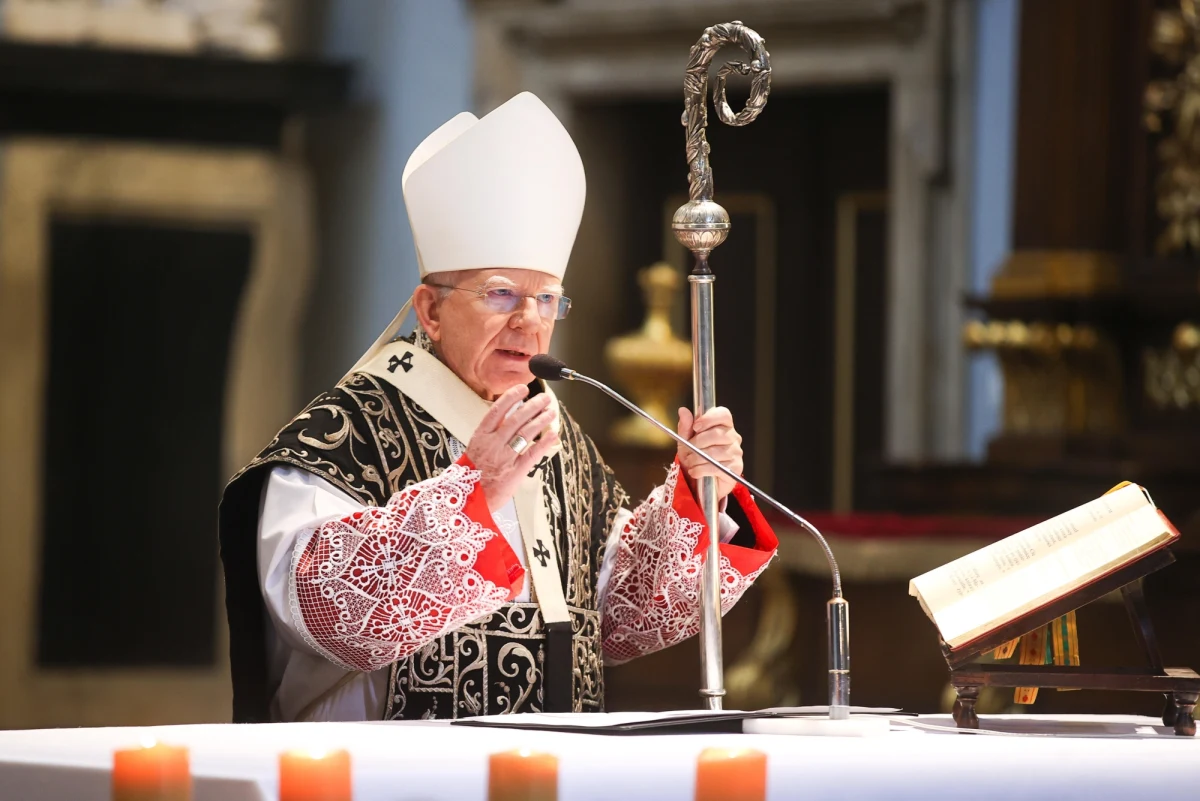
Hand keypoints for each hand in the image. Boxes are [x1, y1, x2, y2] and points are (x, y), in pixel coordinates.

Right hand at [468, 385, 559, 511]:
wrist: (467, 502)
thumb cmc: (470, 476)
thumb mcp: (474, 449)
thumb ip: (489, 434)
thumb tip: (505, 417)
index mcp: (480, 437)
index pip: (496, 411)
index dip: (511, 397)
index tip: (523, 389)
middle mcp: (492, 445)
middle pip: (516, 419)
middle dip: (532, 406)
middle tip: (544, 398)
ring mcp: (504, 458)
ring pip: (525, 433)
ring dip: (541, 420)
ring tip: (550, 412)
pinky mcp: (515, 472)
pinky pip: (532, 454)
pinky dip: (544, 443)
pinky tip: (553, 434)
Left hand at [676, 406, 742, 500]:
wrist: (698, 483)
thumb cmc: (694, 458)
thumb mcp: (686, 441)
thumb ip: (685, 426)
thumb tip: (683, 410)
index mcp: (723, 426)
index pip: (723, 414)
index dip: (709, 418)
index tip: (696, 427)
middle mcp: (733, 437)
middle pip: (717, 433)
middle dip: (698, 442)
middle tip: (687, 450)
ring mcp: (736, 453)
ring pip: (716, 451)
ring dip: (697, 458)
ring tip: (690, 463)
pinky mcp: (736, 468)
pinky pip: (717, 466)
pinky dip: (701, 469)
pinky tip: (695, 471)